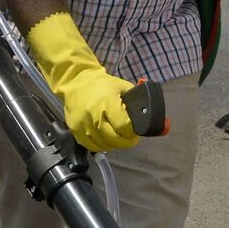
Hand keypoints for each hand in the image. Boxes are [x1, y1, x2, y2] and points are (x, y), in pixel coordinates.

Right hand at [26, 12, 137, 151]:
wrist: (76, 82)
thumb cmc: (102, 84)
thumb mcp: (122, 87)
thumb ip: (136, 102)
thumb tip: (153, 117)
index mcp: (107, 102)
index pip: (124, 126)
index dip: (132, 132)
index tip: (135, 132)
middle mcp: (94, 115)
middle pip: (114, 139)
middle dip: (126, 141)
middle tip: (130, 138)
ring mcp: (82, 124)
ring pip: (103, 145)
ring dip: (113, 144)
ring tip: (118, 138)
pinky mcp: (75, 130)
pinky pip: (91, 146)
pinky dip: (100, 145)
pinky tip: (105, 140)